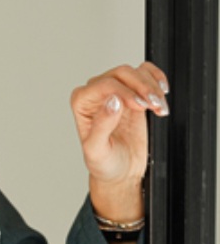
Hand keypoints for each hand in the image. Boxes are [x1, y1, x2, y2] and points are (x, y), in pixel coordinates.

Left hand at [70, 61, 168, 222]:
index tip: (140, 106)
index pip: (105, 84)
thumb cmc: (104, 163)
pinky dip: (157, 81)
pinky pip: (146, 73)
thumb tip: (113, 101)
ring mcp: (117, 90)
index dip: (125, 92)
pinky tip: (162, 96)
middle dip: (142, 87)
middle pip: (122, 73)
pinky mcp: (134, 92)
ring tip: (159, 107)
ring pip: (136, 72)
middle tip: (153, 105)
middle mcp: (97, 93)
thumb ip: (101, 126)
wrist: (121, 171)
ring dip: (152, 87)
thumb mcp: (97, 151)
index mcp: (82, 102)